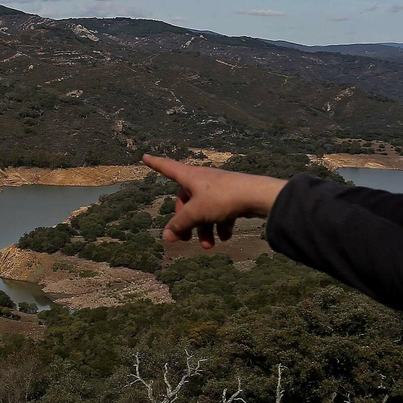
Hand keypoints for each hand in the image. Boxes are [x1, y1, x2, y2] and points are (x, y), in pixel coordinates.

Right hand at [141, 155, 288, 249]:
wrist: (257, 196)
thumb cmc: (222, 198)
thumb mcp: (196, 213)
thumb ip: (179, 225)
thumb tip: (167, 235)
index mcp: (190, 177)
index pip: (167, 167)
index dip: (155, 163)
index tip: (145, 157)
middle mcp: (203, 180)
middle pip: (186, 201)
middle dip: (185, 222)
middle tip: (184, 240)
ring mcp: (218, 188)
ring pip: (204, 211)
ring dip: (204, 230)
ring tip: (209, 246)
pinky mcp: (232, 197)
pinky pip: (220, 213)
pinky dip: (220, 226)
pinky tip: (225, 238)